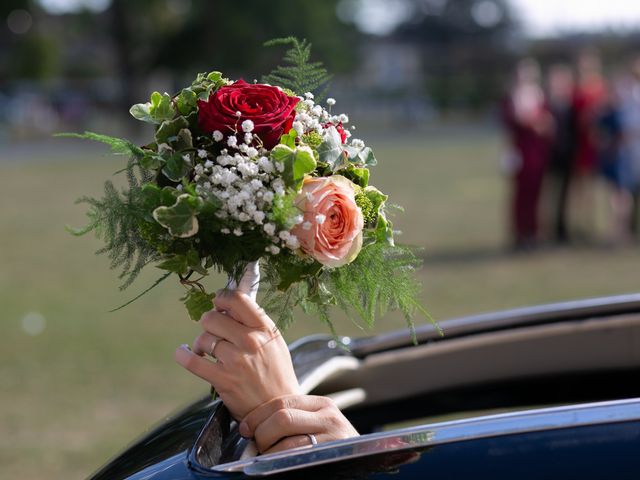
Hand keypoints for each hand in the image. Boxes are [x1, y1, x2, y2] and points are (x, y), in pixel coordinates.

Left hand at [175, 290, 300, 419]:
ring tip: (205, 350)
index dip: (222, 297)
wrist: (278, 409)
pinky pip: (193, 361)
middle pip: (213, 318)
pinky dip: (183, 355)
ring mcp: (236, 360)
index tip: (218, 303)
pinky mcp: (223, 379)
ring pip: (203, 338)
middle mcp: (251, 341)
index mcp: (265, 329)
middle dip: (209, 323)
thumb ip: (254, 323)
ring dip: (200, 343)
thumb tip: (228, 305)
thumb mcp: (274, 342)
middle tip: (213, 332)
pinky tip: (184, 352)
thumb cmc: (276, 373)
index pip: (238, 299)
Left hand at [239, 394, 358, 453]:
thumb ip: (295, 418)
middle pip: (282, 418)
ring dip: (268, 452)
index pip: (281, 402)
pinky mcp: (331, 456)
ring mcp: (333, 438)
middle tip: (256, 447)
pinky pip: (294, 460)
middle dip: (261, 434)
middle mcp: (330, 417)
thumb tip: (253, 424)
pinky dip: (278, 463)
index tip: (245, 428)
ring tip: (267, 458)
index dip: (257, 415)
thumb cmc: (330, 448)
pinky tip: (276, 466)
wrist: (361, 464)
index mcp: (322, 404)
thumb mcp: (317, 425)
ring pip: (286, 442)